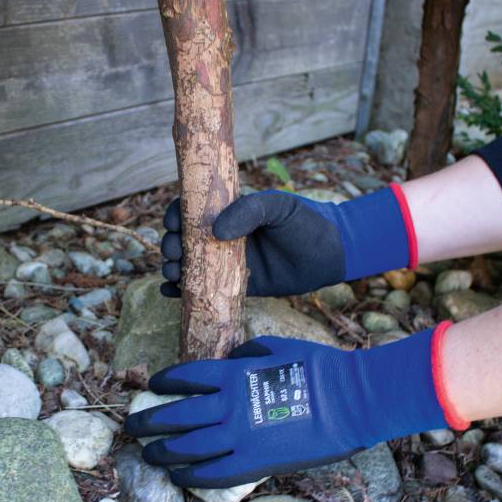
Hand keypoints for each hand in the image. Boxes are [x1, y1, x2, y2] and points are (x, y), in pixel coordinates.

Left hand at [123, 327, 464, 487]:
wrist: (350, 401)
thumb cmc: (320, 369)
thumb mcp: (278, 347)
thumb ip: (248, 352)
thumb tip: (233, 358)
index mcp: (232, 373)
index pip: (185, 377)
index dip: (164, 382)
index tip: (154, 385)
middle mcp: (226, 405)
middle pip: (175, 415)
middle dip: (149, 421)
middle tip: (132, 425)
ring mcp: (238, 436)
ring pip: (186, 447)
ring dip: (161, 450)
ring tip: (148, 452)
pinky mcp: (253, 463)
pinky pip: (210, 473)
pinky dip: (189, 475)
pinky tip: (178, 474)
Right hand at [159, 185, 415, 297]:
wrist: (329, 255)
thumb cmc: (305, 224)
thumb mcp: (278, 208)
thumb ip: (248, 211)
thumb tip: (215, 231)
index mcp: (229, 211)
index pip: (192, 209)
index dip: (176, 215)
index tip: (174, 224)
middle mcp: (223, 237)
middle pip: (183, 239)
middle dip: (171, 245)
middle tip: (175, 253)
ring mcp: (227, 263)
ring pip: (189, 265)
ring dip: (173, 268)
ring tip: (173, 274)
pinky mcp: (235, 287)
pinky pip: (203, 289)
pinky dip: (182, 292)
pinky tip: (172, 293)